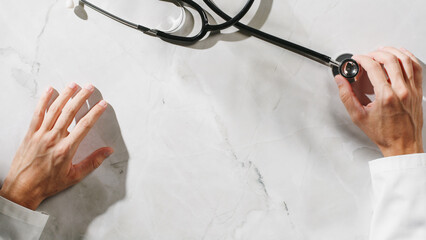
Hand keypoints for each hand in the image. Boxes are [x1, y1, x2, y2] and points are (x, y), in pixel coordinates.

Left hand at [0, 83, 113, 209]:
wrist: (23, 187)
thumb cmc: (48, 183)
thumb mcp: (75, 176)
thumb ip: (93, 162)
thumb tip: (108, 151)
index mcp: (66, 149)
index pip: (85, 125)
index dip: (95, 112)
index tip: (102, 104)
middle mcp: (53, 138)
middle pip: (70, 112)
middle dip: (81, 97)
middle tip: (89, 87)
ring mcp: (41, 134)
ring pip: (55, 109)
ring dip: (65, 95)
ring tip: (73, 85)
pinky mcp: (31, 133)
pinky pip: (38, 113)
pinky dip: (43, 100)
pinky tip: (49, 91)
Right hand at [335, 47, 423, 156]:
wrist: (402, 144)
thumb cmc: (383, 133)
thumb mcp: (358, 116)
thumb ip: (347, 96)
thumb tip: (340, 81)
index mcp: (386, 96)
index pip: (373, 67)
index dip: (363, 59)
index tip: (357, 59)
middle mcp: (401, 91)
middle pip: (390, 60)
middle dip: (376, 53)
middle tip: (367, 56)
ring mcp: (412, 90)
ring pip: (405, 60)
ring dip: (392, 51)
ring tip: (382, 50)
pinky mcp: (418, 91)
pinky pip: (417, 68)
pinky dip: (409, 57)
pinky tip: (401, 54)